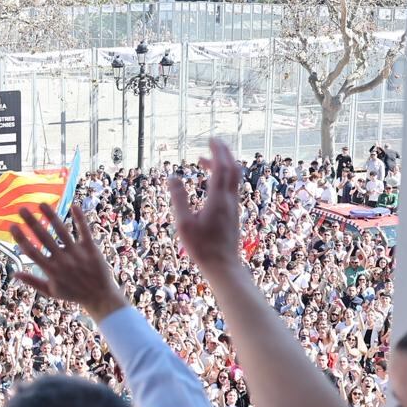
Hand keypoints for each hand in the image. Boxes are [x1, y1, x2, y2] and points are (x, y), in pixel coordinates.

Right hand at [8, 201, 126, 322]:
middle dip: (32, 222)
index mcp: (51, 271)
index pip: (32, 252)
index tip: (12, 226)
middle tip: (21, 209)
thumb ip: (32, 281)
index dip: (21, 238)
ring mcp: (77, 253)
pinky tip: (74, 205)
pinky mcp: (91, 249)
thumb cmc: (73, 293)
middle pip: (44, 238)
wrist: (100, 297)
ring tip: (41, 204)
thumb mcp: (51, 291)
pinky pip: (84, 231)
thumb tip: (14, 273)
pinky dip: (80, 218)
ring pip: (62, 231)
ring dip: (51, 216)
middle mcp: (62, 260)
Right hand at [168, 138, 243, 272]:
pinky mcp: (233, 213)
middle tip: (212, 142)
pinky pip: (231, 187)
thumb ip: (178, 198)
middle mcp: (229, 200)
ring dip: (223, 164)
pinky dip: (223, 177)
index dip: (217, 151)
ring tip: (204, 160)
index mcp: (218, 199)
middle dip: (224, 153)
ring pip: (234, 178)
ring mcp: (233, 207)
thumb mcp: (184, 223)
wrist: (223, 266)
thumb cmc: (201, 247)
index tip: (210, 140)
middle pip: (233, 169)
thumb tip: (172, 177)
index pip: (222, 167)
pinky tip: (210, 182)